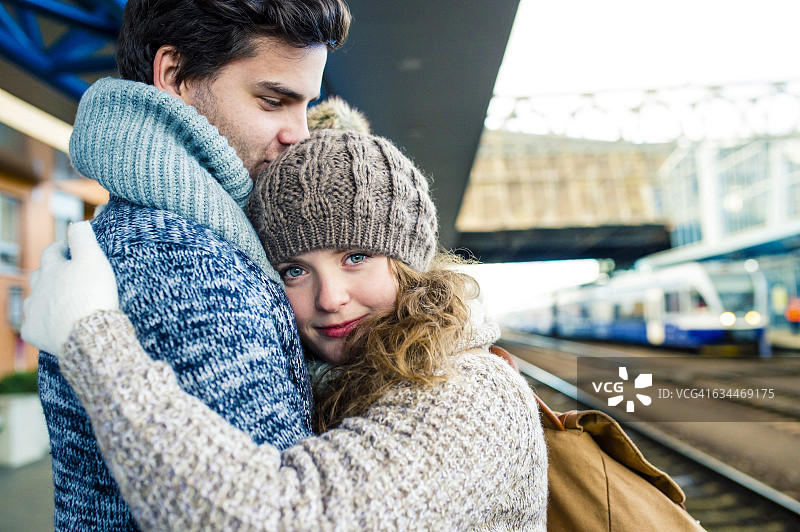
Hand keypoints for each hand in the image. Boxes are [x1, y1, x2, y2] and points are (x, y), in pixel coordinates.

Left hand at [21, 222, 118, 354]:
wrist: (87, 333)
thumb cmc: (92, 294)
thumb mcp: (94, 259)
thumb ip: (83, 237)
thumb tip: (78, 223)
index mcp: (52, 268)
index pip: (52, 251)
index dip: (61, 248)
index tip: (69, 248)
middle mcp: (38, 287)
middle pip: (39, 275)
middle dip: (50, 272)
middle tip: (66, 275)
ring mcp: (34, 311)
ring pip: (34, 300)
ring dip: (44, 298)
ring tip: (60, 302)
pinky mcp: (33, 332)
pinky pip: (33, 325)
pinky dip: (42, 323)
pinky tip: (53, 326)